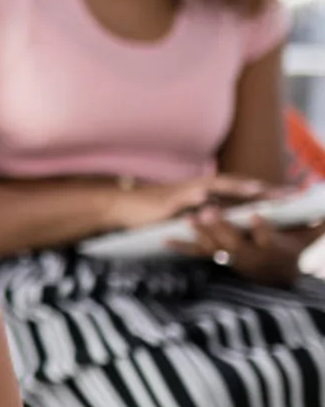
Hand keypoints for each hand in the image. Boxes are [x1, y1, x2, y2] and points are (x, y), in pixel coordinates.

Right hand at [109, 172, 284, 230]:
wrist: (119, 206)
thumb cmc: (148, 212)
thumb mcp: (180, 213)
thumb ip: (201, 214)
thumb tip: (222, 221)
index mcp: (201, 192)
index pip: (237, 189)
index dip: (261, 192)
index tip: (286, 196)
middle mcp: (195, 188)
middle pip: (234, 184)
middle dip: (260, 188)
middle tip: (286, 193)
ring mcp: (182, 193)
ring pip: (215, 187)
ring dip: (236, 187)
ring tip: (258, 190)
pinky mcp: (167, 201)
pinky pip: (187, 197)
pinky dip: (200, 196)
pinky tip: (210, 198)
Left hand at [170, 210, 324, 286]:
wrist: (275, 276)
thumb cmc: (292, 250)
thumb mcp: (308, 238)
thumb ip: (319, 223)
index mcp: (272, 248)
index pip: (268, 237)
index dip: (261, 228)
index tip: (255, 216)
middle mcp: (249, 254)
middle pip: (234, 242)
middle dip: (221, 227)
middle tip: (209, 211)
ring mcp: (229, 257)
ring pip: (213, 245)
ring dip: (201, 232)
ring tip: (189, 217)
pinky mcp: (215, 257)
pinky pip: (195, 253)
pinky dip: (180, 246)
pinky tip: (163, 239)